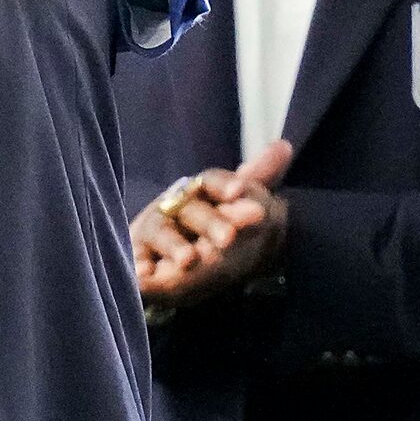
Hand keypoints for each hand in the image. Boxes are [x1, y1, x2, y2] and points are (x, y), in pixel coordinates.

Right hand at [135, 140, 291, 312]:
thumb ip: (257, 178)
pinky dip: (137, 265)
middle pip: (193, 209)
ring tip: (188, 260)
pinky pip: (134, 258)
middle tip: (229, 238)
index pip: (212, 182)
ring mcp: (153, 229)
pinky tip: (145, 274)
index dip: (224, 185)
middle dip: (210, 223)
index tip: (238, 191)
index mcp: (201, 191)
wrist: (168, 252)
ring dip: (174, 245)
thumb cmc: (204, 224)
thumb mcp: (234, 204)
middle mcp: (175, 205)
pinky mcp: (135, 252)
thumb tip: (284, 146)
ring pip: (162, 232)